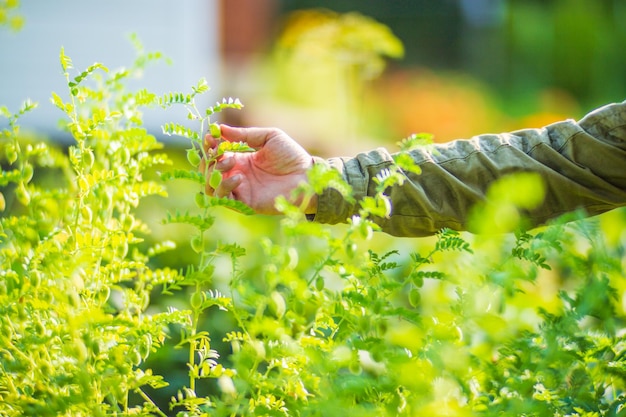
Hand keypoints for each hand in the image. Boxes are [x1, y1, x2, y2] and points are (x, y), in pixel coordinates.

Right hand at [203, 125, 317, 214]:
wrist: (307, 176)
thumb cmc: (292, 156)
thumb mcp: (269, 137)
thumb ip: (245, 134)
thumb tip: (221, 128)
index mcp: (241, 160)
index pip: (216, 154)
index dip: (209, 146)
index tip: (210, 136)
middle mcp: (237, 175)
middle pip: (208, 171)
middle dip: (209, 159)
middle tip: (219, 151)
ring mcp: (240, 190)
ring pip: (211, 186)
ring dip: (214, 173)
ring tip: (229, 161)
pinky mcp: (245, 203)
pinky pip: (225, 198)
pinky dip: (225, 187)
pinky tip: (238, 178)